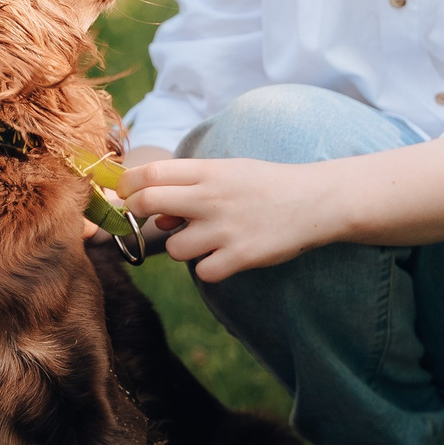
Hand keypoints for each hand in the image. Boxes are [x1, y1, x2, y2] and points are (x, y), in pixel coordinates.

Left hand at [122, 157, 344, 282]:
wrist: (316, 200)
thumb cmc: (266, 185)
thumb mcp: (228, 172)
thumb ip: (190, 186)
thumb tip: (154, 214)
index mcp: (208, 171)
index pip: (150, 173)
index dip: (128, 185)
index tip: (127, 195)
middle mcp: (211, 197)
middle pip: (148, 203)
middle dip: (138, 213)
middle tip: (154, 220)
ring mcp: (225, 228)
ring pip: (174, 249)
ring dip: (183, 248)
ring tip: (207, 240)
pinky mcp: (241, 256)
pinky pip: (204, 272)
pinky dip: (211, 269)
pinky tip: (226, 256)